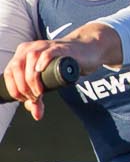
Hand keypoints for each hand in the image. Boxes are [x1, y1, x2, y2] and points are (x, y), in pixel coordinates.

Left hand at [4, 27, 120, 120]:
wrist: (88, 50)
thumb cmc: (65, 65)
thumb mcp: (48, 80)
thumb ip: (40, 95)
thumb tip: (36, 114)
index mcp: (22, 54)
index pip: (9, 72)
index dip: (13, 88)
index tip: (24, 99)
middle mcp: (30, 48)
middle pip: (16, 68)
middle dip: (22, 87)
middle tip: (35, 97)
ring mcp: (45, 46)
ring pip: (30, 61)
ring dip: (31, 80)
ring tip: (40, 91)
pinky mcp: (60, 48)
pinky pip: (46, 54)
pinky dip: (41, 63)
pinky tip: (41, 71)